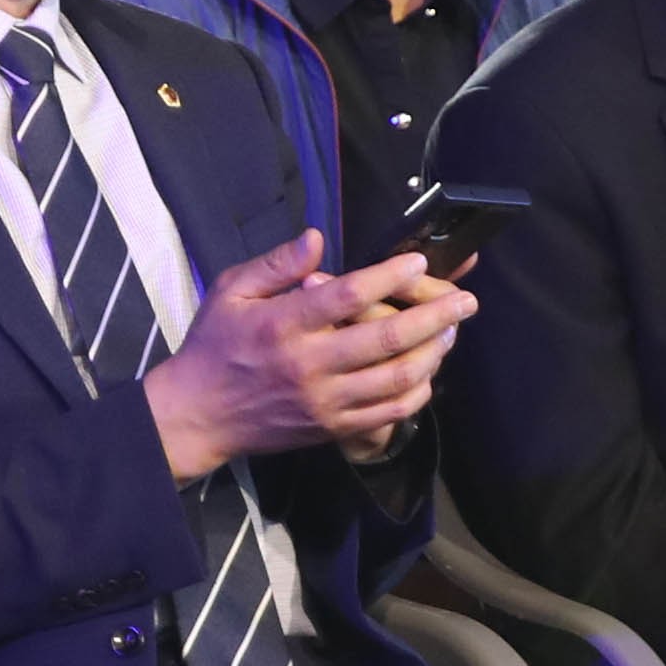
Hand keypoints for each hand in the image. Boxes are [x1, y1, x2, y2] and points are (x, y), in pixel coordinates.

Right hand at [143, 235, 476, 478]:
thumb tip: (317, 238)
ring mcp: (324, 401)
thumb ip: (275, 264)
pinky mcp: (332, 428)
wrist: (198, 415)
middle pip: (387, 339)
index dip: (388, 276)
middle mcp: (309, 365)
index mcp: (284, 325)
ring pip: (396, 379)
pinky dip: (416, 392)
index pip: (347, 296)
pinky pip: (388, 414)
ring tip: (452, 332)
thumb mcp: (231, 292)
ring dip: (433, 353)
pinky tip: (428, 372)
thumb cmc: (215, 346)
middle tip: (466, 301)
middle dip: (435, 316)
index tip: (418, 263)